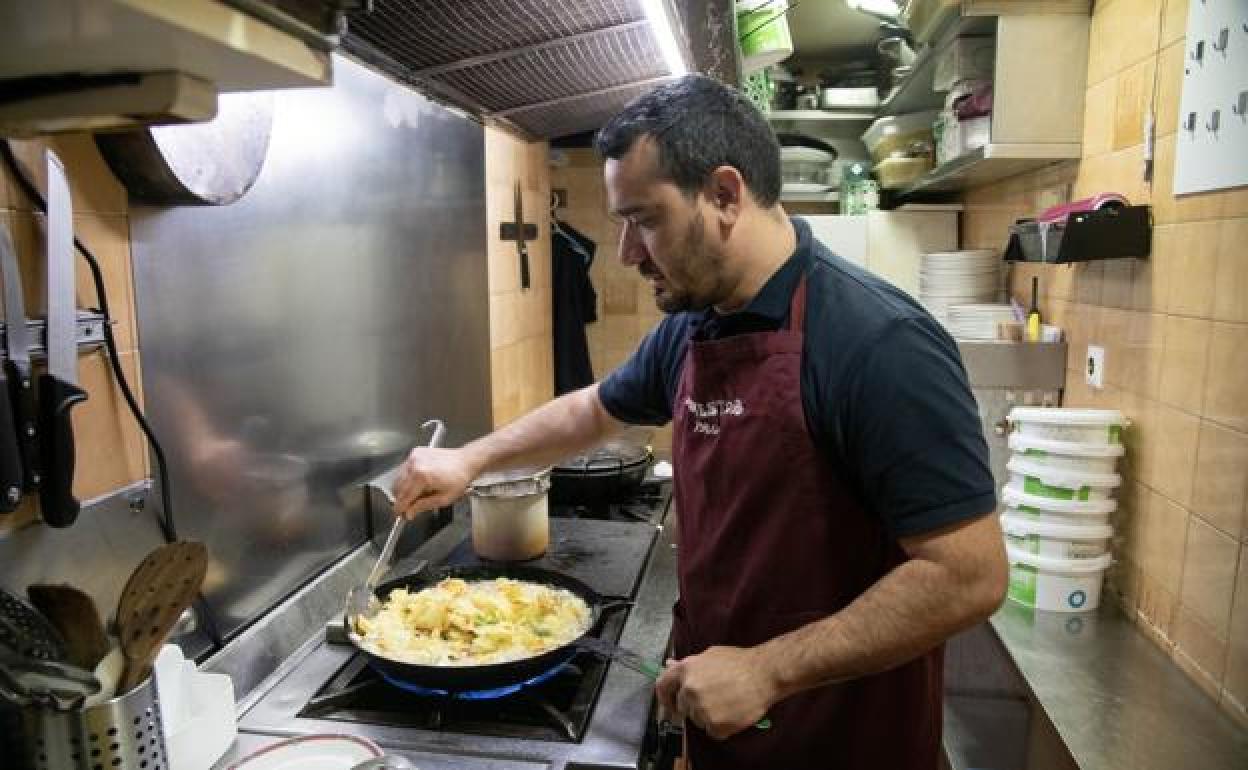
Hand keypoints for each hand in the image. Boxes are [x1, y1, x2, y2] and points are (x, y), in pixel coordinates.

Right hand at [393, 447, 478, 517]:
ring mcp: (413, 457)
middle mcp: (414, 464)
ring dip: (403, 489)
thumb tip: (409, 513)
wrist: (466, 461)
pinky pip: (404, 469)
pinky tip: (418, 482)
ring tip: (416, 494)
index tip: (399, 514)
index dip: (400, 508)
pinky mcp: (415, 453)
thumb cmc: (459, 479)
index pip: (404, 497)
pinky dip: (407, 478)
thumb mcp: (443, 499)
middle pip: (398, 487)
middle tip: (408, 508)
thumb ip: (423, 506)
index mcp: (421, 476)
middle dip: (401, 499)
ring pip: (398, 478)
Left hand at [655, 646, 777, 739]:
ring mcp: (701, 709)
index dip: (665, 697)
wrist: (765, 674)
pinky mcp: (715, 725)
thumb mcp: (710, 656)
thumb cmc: (740, 662)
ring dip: (709, 716)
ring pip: (698, 720)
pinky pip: (712, 732)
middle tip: (715, 699)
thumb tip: (669, 666)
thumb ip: (688, 665)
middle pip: (683, 707)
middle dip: (695, 706)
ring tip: (728, 703)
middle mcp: (689, 690)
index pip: (662, 687)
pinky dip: (722, 727)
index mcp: (686, 670)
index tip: (670, 705)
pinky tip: (733, 713)